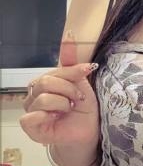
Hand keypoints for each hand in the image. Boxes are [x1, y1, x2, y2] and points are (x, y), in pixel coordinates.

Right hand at [20, 32, 100, 147]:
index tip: (88, 71)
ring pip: (42, 98)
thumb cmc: (83, 109)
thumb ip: (72, 61)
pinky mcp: (30, 127)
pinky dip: (47, 116)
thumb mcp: (81, 82)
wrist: (87, 132)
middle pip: (46, 82)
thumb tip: (70, 34)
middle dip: (68, 90)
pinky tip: (56, 119)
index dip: (72, 72)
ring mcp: (31, 110)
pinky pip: (30, 116)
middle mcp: (35, 94)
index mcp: (45, 82)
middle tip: (77, 99)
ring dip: (62, 104)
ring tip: (68, 109)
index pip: (54, 71)